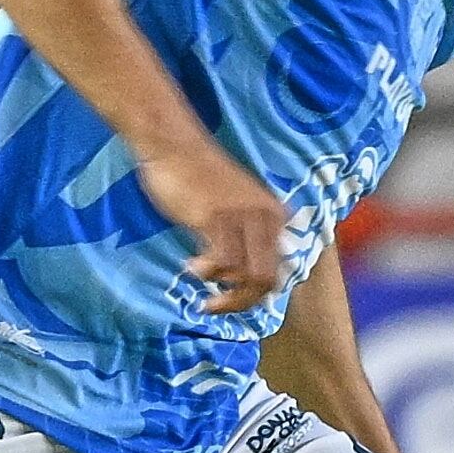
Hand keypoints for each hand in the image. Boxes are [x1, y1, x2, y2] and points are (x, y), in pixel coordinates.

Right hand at [140, 139, 288, 315]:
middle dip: (240, 302)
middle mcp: (266, 217)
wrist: (174, 146)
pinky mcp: (217, 219)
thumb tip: (243, 272)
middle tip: (213, 306)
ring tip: (199, 285)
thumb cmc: (197, 175)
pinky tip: (191, 266)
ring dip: (223, 293)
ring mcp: (243, 218)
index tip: (230, 299)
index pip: (279, 270)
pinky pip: (222, 262)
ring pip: (248, 277)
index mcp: (274, 215)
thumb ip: (246, 232)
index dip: (255, 293)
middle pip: (267, 280)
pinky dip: (206, 272)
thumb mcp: (234, 204)